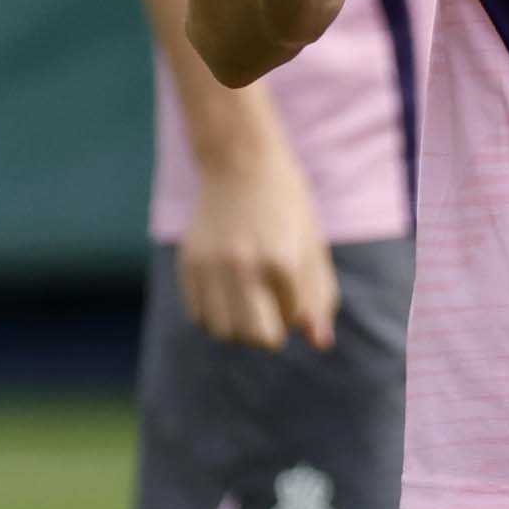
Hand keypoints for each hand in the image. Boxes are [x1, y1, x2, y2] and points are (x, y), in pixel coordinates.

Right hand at [177, 127, 336, 351]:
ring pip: (222, 332)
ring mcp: (210, 265)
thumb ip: (320, 297)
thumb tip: (320, 343)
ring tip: (248, 305)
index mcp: (281, 261)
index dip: (297, 312)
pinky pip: (199, 315)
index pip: (291, 320)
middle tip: (271, 312)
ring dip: (239, 330)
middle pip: (254, 338)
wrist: (240, 165)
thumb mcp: (312, 248)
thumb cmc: (287, 208)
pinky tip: (228, 294)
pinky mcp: (188, 264)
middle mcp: (242, 266)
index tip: (294, 290)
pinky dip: (215, 316)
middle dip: (268, 335)